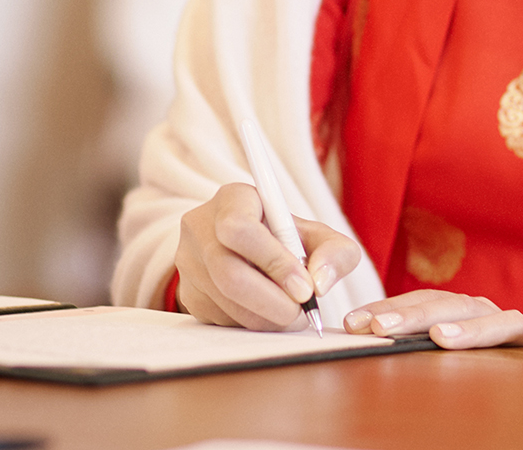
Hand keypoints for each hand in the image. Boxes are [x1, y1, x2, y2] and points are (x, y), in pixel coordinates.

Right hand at [175, 182, 360, 329]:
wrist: (253, 250)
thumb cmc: (288, 239)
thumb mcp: (318, 235)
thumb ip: (335, 252)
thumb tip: (319, 282)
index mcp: (232, 198)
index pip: (240, 229)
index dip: (273, 261)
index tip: (305, 288)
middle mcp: (200, 227)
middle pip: (228, 273)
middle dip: (271, 301)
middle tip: (301, 314)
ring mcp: (188, 262)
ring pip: (224, 301)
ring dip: (264, 318)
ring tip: (292, 316)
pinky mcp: (187, 294)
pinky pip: (218, 318)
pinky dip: (250, 324)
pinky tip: (269, 315)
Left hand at [343, 289, 522, 350]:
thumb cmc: (480, 366)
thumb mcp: (439, 354)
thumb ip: (410, 346)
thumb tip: (356, 337)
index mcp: (460, 313)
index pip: (422, 304)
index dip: (388, 310)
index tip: (353, 323)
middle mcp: (488, 315)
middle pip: (453, 309)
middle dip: (414, 317)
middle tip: (379, 329)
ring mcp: (520, 331)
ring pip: (498, 322)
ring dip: (470, 329)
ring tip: (440, 338)